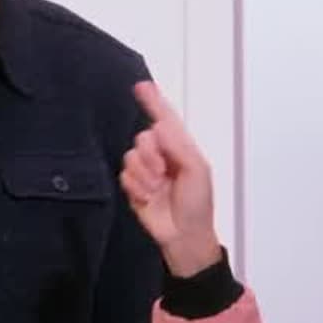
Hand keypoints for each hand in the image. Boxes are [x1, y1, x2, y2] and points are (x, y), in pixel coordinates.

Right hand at [119, 80, 222, 276]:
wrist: (183, 236)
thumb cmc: (198, 204)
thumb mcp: (197, 171)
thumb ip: (178, 146)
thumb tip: (159, 126)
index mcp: (180, 147)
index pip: (165, 119)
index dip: (153, 102)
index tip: (141, 86)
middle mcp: (161, 155)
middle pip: (143, 138)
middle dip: (151, 155)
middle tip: (163, 173)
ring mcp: (146, 171)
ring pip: (131, 156)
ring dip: (144, 174)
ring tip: (157, 189)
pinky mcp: (133, 186)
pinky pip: (124, 174)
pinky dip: (136, 186)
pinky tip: (147, 197)